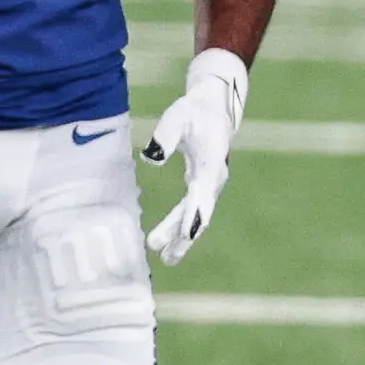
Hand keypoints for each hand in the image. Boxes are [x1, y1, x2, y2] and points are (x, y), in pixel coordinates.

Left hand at [142, 48, 249, 265]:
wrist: (215, 105)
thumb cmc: (194, 110)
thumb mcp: (177, 116)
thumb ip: (165, 136)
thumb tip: (150, 157)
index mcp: (210, 165)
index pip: (201, 197)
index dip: (193, 218)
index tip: (186, 237)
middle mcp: (214, 179)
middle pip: (199, 214)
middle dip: (183, 236)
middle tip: (165, 256)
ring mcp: (210, 183)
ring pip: (196, 215)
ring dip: (181, 235)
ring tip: (165, 258)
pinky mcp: (203, 183)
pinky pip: (193, 209)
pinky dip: (182, 224)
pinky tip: (169, 239)